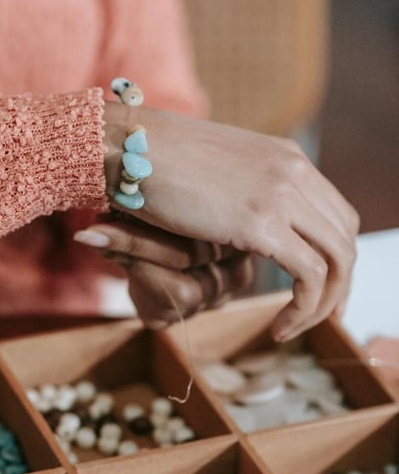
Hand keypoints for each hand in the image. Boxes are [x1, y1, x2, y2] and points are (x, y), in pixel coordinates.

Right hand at [103, 102, 358, 340]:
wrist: (128, 145)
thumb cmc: (152, 163)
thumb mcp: (209, 178)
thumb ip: (234, 200)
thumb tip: (230, 229)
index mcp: (285, 159)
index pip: (335, 214)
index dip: (335, 258)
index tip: (318, 292)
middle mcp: (294, 172)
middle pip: (345, 237)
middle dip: (340, 286)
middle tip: (319, 318)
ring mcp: (281, 194)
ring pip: (337, 260)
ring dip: (322, 304)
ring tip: (292, 328)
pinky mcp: (261, 223)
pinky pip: (309, 275)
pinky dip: (304, 308)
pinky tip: (279, 327)